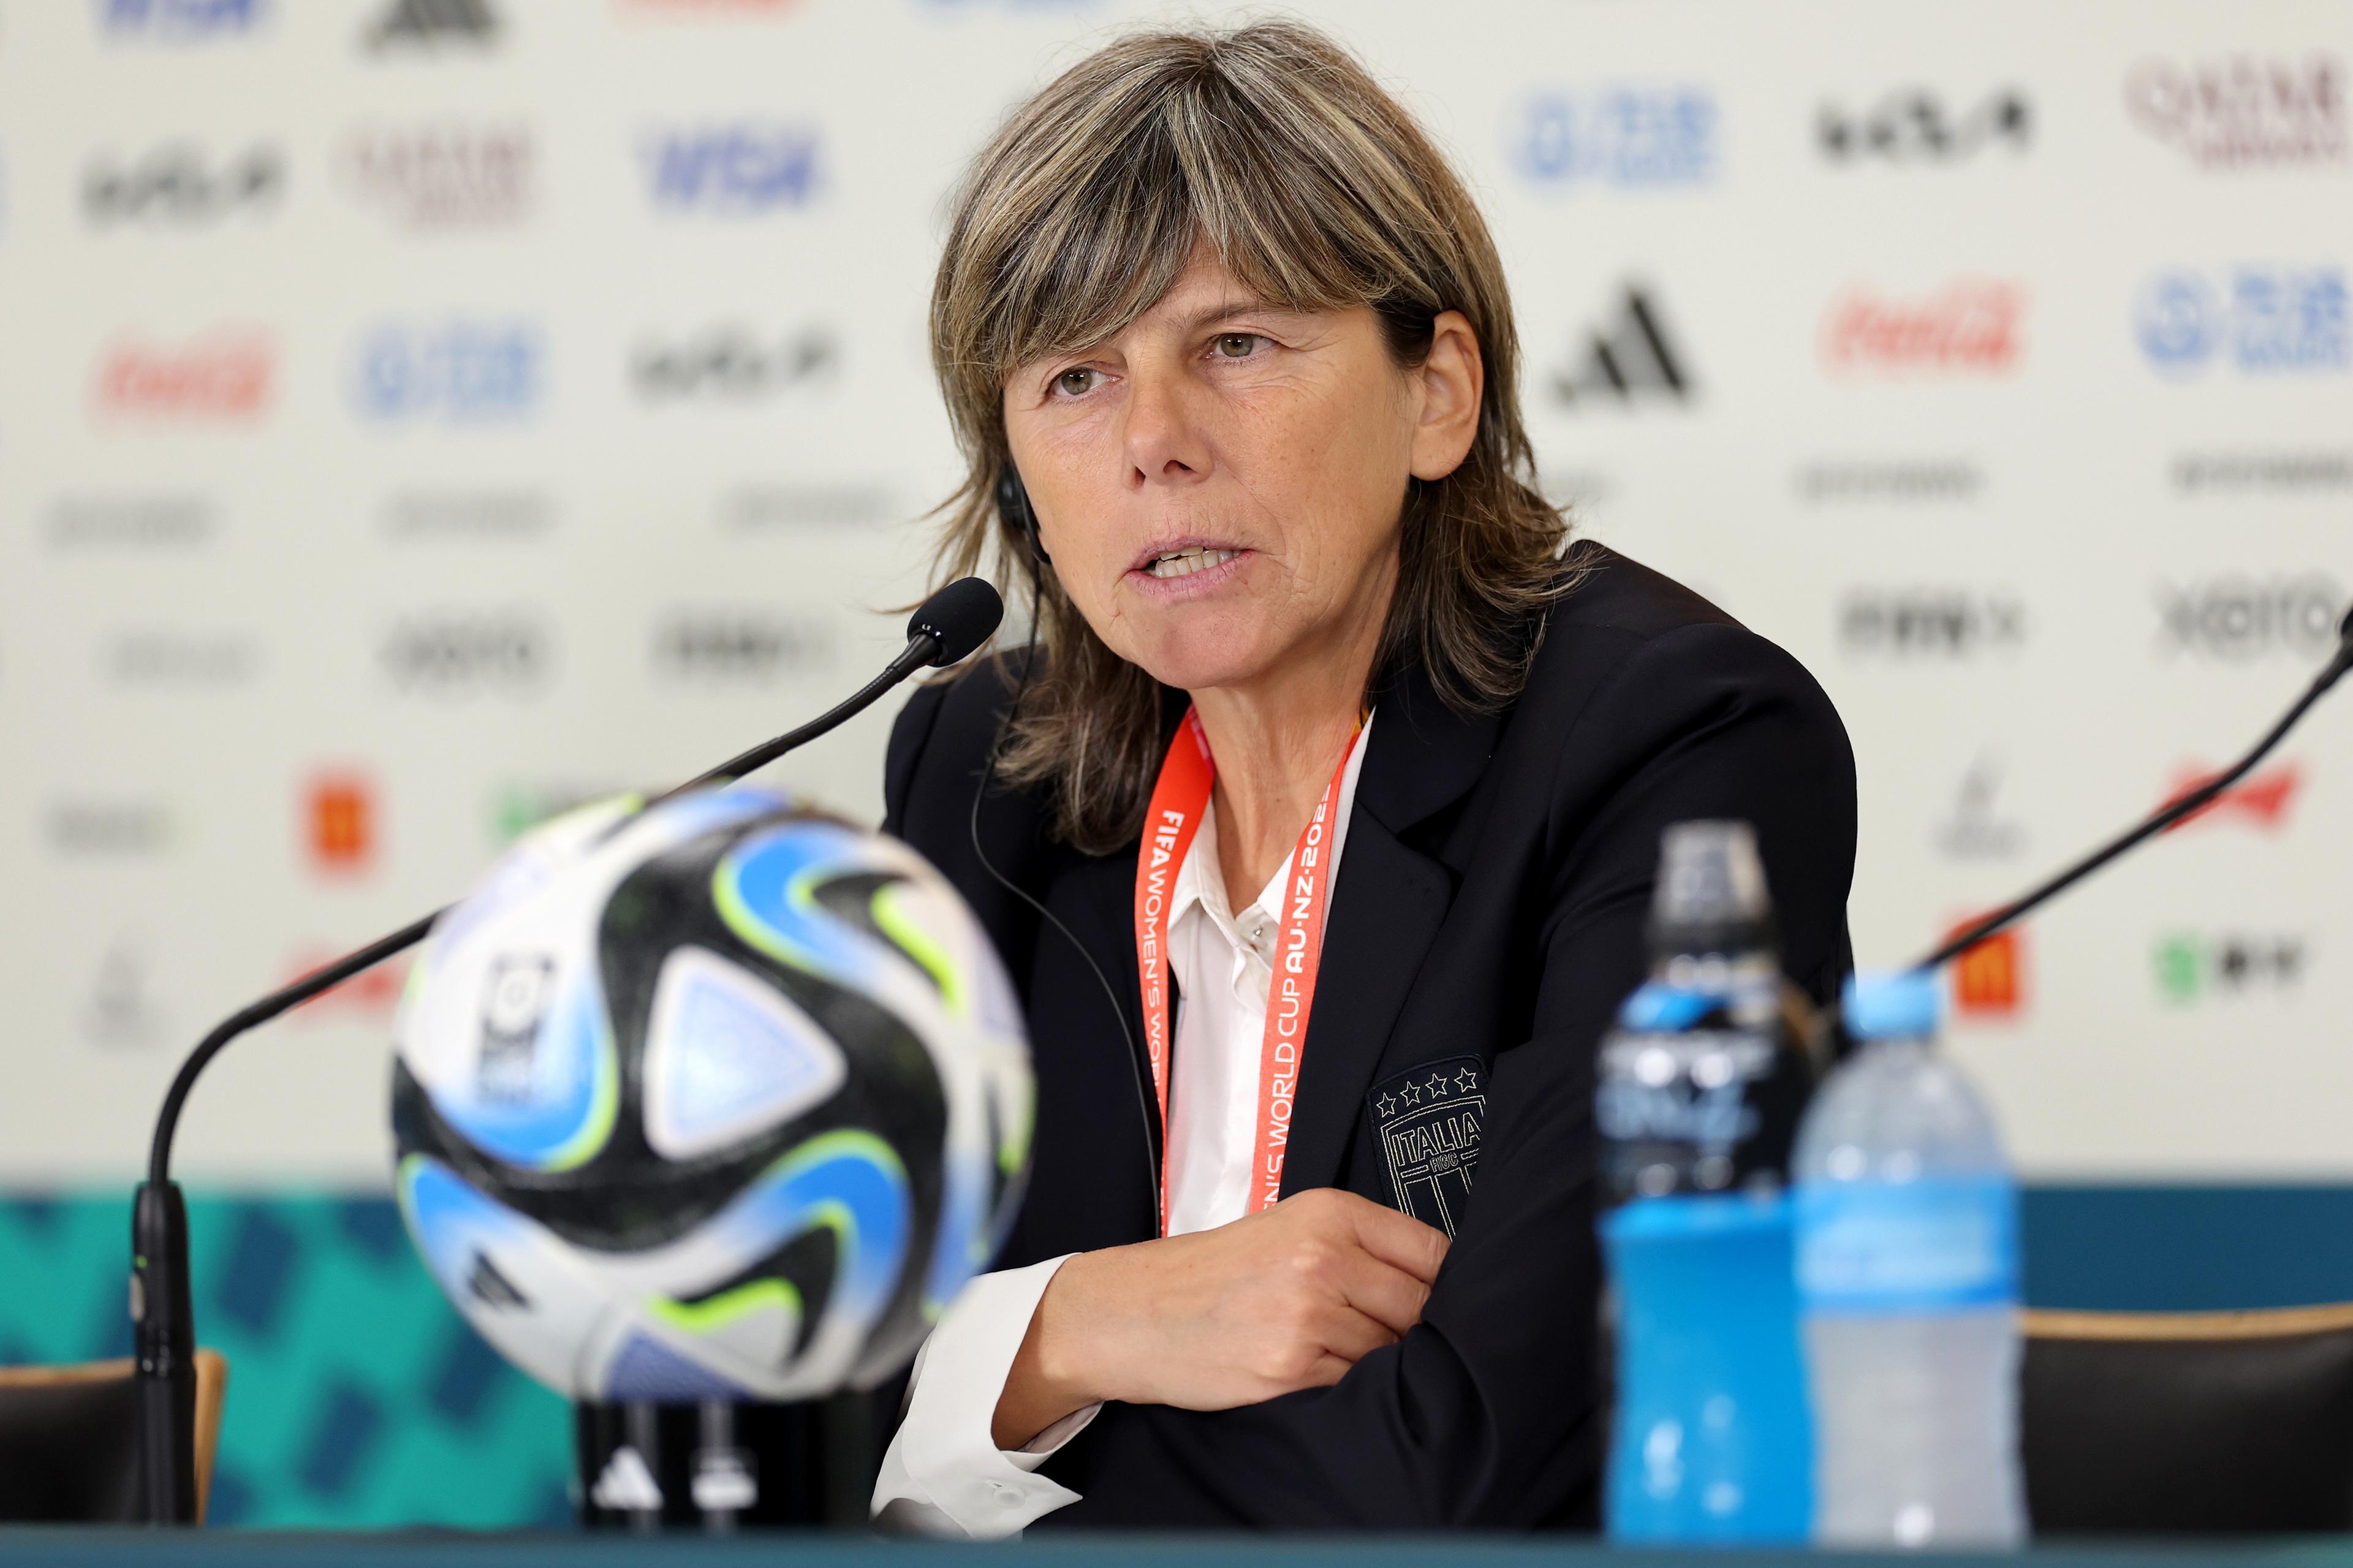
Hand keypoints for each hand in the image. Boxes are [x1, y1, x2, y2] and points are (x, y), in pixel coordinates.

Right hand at [990, 1188, 1448, 1448]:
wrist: (1131, 1311)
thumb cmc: (1212, 1273)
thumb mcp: (1288, 1229)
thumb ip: (1359, 1247)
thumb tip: (1438, 1287)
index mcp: (1330, 1214)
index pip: (1435, 1253)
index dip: (1449, 1287)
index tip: (1447, 1305)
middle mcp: (1325, 1258)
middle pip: (1422, 1307)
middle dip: (1415, 1329)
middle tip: (1387, 1335)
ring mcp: (1309, 1314)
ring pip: (1391, 1352)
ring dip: (1379, 1361)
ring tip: (1335, 1352)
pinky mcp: (1291, 1367)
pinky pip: (1353, 1385)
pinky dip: (1346, 1387)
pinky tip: (1314, 1372)